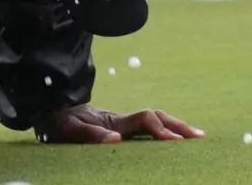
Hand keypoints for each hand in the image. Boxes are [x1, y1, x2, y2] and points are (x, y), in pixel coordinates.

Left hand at [37, 104, 204, 143]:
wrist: (50, 109)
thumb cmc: (59, 122)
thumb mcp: (69, 130)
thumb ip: (90, 134)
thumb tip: (117, 139)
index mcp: (114, 120)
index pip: (145, 120)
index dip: (161, 130)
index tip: (175, 143)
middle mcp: (122, 120)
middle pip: (156, 117)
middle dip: (179, 126)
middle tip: (200, 137)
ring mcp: (122, 122)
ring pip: (154, 120)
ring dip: (175, 127)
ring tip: (195, 137)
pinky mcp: (120, 127)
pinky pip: (147, 128)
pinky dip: (164, 131)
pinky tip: (173, 139)